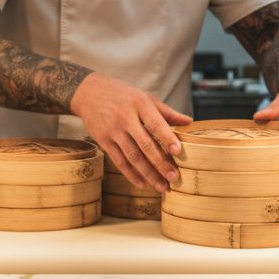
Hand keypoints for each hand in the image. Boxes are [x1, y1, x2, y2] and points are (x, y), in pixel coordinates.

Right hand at [69, 73, 191, 191]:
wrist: (88, 92)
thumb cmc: (123, 95)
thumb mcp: (144, 97)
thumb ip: (166, 112)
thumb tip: (190, 122)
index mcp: (140, 104)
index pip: (155, 123)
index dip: (167, 138)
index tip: (179, 152)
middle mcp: (125, 118)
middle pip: (145, 144)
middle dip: (160, 163)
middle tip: (174, 177)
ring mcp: (113, 130)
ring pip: (132, 156)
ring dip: (148, 173)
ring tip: (161, 186)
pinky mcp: (103, 140)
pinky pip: (119, 160)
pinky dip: (131, 174)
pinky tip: (142, 184)